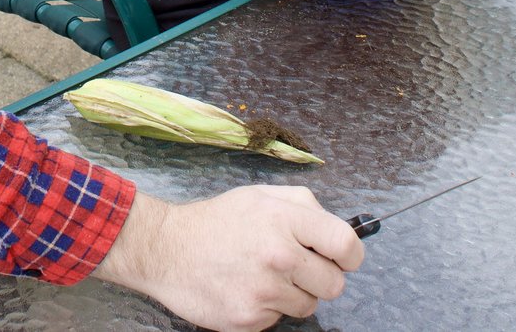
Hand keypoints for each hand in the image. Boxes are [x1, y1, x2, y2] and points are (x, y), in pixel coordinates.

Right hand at [93, 186, 363, 331]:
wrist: (165, 249)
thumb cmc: (215, 222)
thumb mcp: (259, 196)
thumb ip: (302, 204)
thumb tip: (337, 229)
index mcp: (284, 219)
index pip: (345, 244)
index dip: (350, 256)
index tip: (342, 259)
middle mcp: (278, 254)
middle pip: (334, 284)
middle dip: (320, 278)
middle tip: (295, 268)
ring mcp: (265, 289)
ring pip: (309, 305)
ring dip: (292, 294)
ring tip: (262, 276)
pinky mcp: (250, 317)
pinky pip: (279, 319)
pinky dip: (267, 308)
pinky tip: (245, 289)